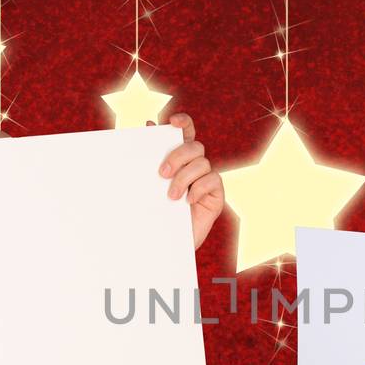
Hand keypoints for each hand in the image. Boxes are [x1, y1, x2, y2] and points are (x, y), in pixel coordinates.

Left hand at [154, 112, 224, 250]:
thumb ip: (150, 156)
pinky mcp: (216, 195)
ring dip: (184, 178)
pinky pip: (213, 180)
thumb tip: (149, 124)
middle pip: (194, 146)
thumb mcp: (148, 184)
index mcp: (179, 158)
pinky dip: (199, 188)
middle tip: (161, 173)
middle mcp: (194, 166)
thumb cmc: (155, 213)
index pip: (186, 132)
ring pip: (202, 163)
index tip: (173, 121)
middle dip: (178, 156)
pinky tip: (188, 201)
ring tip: (171, 196)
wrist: (164, 244)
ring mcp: (207, 180)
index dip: (183, 122)